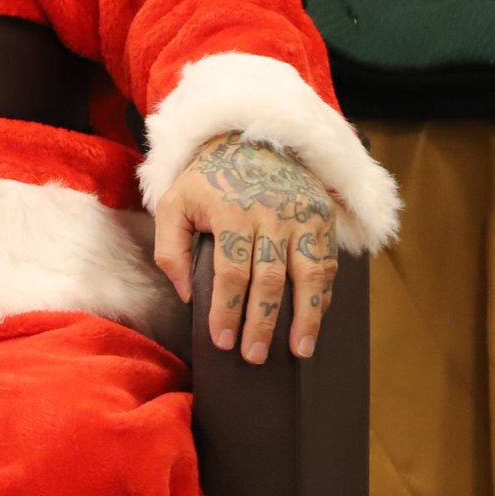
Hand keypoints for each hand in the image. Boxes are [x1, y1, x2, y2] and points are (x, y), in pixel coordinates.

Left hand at [153, 132, 338, 362]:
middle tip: (254, 356)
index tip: (222, 341)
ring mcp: (301, 218)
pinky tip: (316, 320)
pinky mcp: (321, 219)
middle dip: (262, 323)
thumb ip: (169, 248)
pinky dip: (324, 295)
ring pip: (309, 275)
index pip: (231, 272)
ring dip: (306, 317)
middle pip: (270, 280)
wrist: (251, 138)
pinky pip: (327, 263)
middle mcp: (271, 217)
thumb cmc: (206, 179)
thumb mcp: (173, 203)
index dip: (227, 310)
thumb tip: (186, 295)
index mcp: (231, 214)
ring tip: (300, 351)